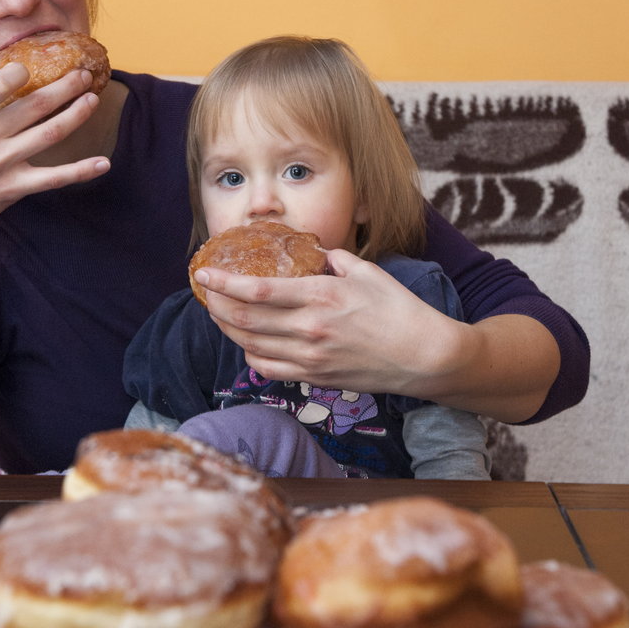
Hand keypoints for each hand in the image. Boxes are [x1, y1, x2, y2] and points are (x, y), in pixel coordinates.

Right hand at [0, 61, 109, 247]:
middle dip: (64, 86)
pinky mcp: (12, 189)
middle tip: (83, 74)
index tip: (35, 64)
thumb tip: (1, 74)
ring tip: (92, 98)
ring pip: (50, 133)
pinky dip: (81, 170)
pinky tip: (103, 162)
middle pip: (34, 105)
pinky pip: (54, 178)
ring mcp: (0, 164)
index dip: (20, 71)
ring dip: (77, 113)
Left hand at [194, 248, 461, 398]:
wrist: (424, 357)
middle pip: (243, 320)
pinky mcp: (314, 377)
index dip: (223, 282)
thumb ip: (332, 258)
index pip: (257, 290)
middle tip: (204, 292)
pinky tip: (246, 341)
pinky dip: (249, 354)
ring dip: (227, 328)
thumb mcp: (366, 271)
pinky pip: (268, 368)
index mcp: (321, 296)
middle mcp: (309, 329)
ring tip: (218, 312)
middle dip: (215, 305)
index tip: (204, 273)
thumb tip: (310, 250)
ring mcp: (310, 357)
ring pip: (250, 345)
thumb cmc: (399, 309)